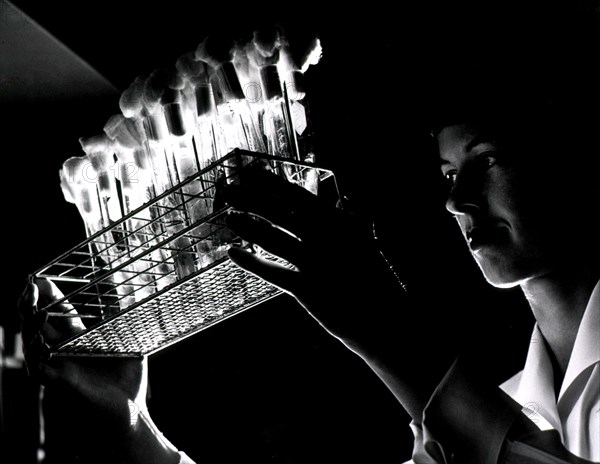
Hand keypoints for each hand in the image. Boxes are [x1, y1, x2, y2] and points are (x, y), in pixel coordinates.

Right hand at [17, 279, 177, 461]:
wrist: (130, 411)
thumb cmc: (129, 380)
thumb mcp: (128, 341)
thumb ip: (126, 318)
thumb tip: (133, 292)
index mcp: (78, 340)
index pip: (58, 312)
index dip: (49, 296)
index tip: (41, 277)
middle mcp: (63, 352)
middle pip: (38, 323)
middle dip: (30, 303)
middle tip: (29, 284)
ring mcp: (59, 367)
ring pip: (33, 343)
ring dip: (31, 324)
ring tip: (34, 308)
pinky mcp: (61, 384)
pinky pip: (39, 369)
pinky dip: (36, 355)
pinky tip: (38, 340)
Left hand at [222, 167, 406, 351]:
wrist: (385, 320)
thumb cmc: (378, 281)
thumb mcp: (368, 244)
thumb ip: (356, 219)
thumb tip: (347, 198)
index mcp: (339, 224)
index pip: (299, 198)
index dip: (273, 184)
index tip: (253, 173)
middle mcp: (325, 239)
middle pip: (280, 213)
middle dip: (252, 199)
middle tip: (230, 190)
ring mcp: (315, 264)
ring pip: (273, 239)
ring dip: (248, 226)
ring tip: (229, 216)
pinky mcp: (307, 289)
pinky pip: (273, 272)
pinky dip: (251, 262)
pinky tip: (233, 253)